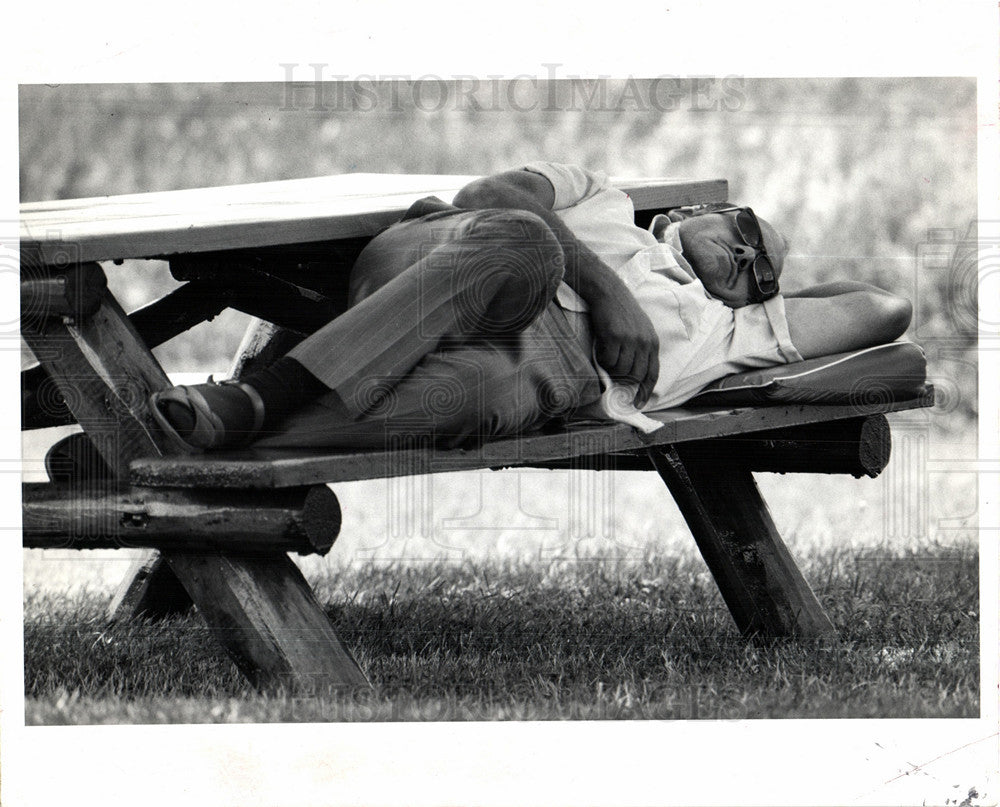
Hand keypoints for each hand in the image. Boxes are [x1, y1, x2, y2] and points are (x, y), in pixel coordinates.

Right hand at [587, 286, 659, 407]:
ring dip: (610, 368)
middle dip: (623, 379)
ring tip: (605, 355)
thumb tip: (633, 375)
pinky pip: (608, 360)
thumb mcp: (639, 329)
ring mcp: (630, 339)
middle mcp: (644, 342)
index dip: (645, 391)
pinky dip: (602, 359)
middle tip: (612, 375)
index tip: (638, 404)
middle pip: (635, 375)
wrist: (609, 291)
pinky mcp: (615, 336)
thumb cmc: (621, 312)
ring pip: (620, 369)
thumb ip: (640, 350)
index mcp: (652, 342)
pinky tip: (600, 348)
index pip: (652, 373)